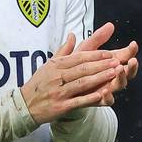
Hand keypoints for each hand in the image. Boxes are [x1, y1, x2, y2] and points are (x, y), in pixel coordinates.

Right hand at [21, 22, 137, 125]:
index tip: (110, 54)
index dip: (95, 55)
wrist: (23, 106)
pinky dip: (90, 98)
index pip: (79, 58)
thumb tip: (72, 34)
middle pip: (83, 69)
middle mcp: (57, 77)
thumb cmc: (38, 84)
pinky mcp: (60, 107)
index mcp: (56, 65)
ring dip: (100, 78)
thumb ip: (63, 50)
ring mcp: (59, 92)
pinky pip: (78, 101)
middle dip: (102, 65)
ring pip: (82, 83)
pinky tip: (103, 94)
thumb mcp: (48, 65)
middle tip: (117, 61)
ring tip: (115, 74)